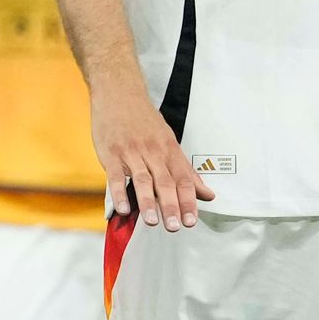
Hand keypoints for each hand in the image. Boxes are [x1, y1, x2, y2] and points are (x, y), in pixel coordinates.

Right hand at [94, 78, 211, 230]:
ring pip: (142, 179)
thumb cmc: (143, 119)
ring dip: (148, 202)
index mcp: (169, 150)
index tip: (192, 220)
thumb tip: (207, 194)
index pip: (183, 179)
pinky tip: (124, 209)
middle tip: (176, 227)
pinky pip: (116, 175)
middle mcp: (153, 151)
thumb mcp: (168, 141)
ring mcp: (131, 152)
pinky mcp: (111, 153)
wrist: (119, 92)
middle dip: (171, 205)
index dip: (189, 200)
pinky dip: (120, 192)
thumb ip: (186, 171)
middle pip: (165, 181)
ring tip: (153, 222)